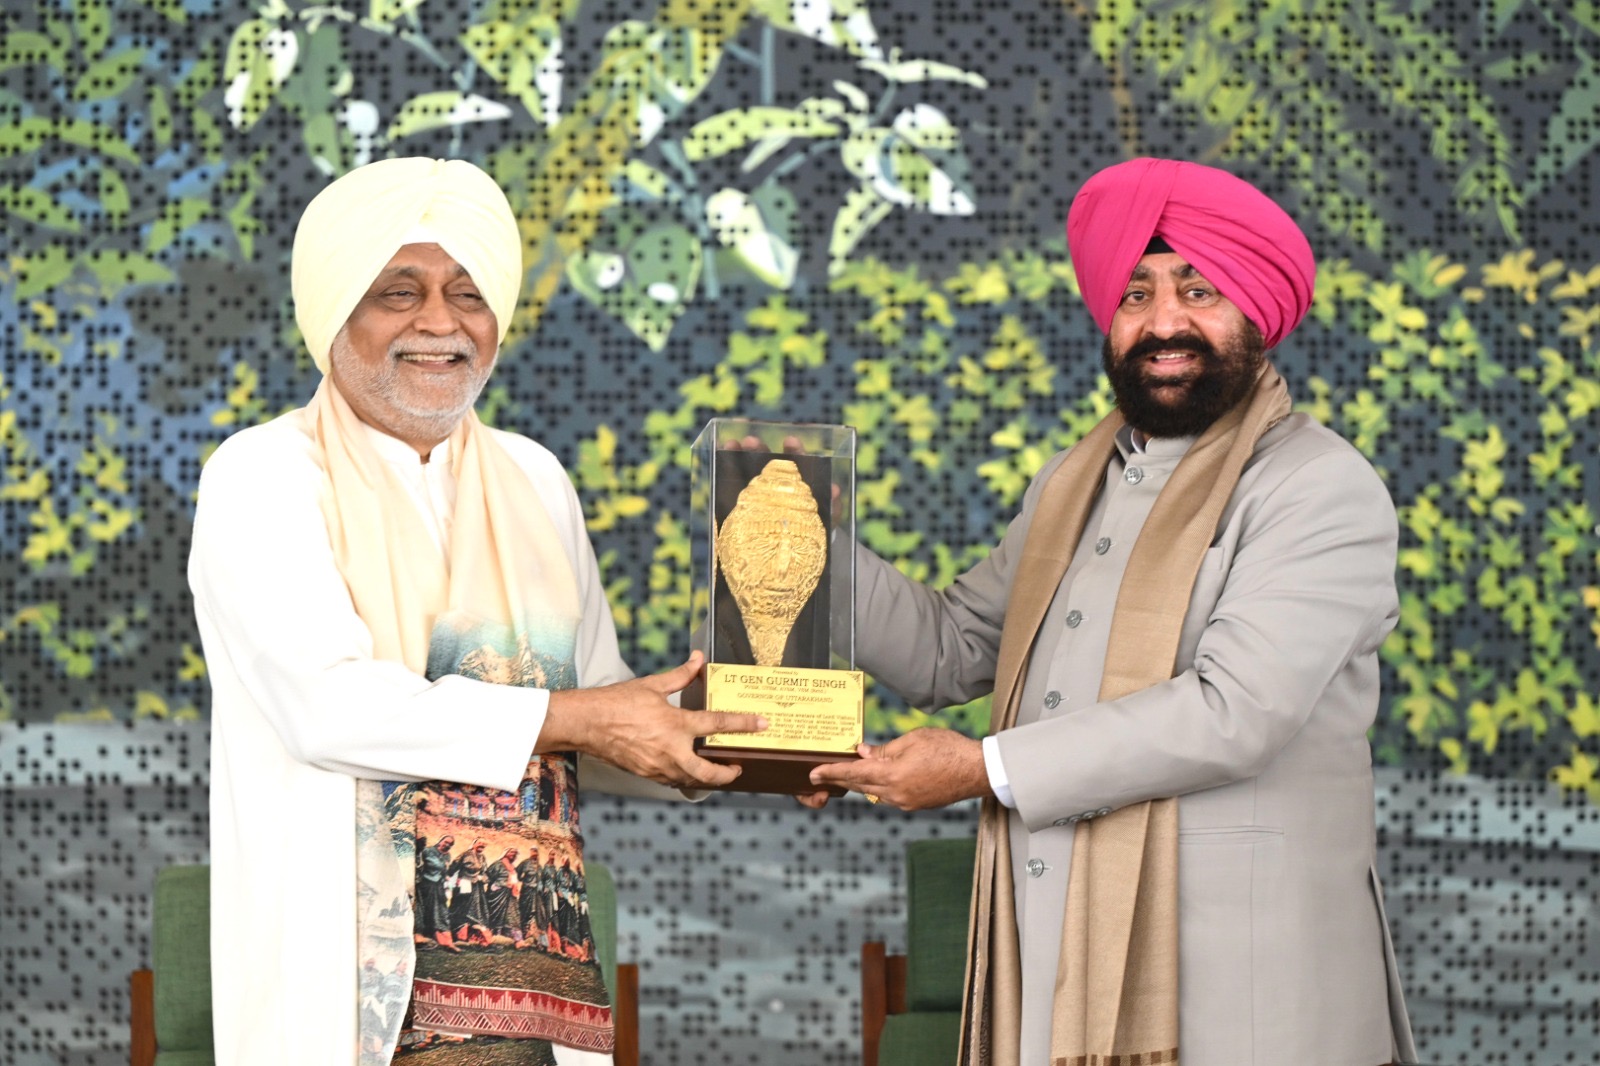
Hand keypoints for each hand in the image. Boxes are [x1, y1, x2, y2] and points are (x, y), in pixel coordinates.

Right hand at [540, 651, 767, 788]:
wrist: (585, 723)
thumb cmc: (616, 703)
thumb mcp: (652, 685)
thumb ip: (680, 676)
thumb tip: (697, 659)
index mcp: (675, 724)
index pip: (718, 725)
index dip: (744, 724)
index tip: (762, 724)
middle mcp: (670, 750)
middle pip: (708, 771)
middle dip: (728, 773)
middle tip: (738, 767)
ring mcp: (658, 766)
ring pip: (690, 779)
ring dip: (707, 777)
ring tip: (716, 769)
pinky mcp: (646, 773)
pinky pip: (672, 779)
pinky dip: (685, 777)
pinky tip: (688, 769)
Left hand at [807, 727, 990, 810]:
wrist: (977, 771)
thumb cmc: (948, 749)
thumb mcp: (912, 740)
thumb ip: (884, 749)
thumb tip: (863, 752)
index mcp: (891, 775)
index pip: (853, 773)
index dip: (831, 772)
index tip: (813, 773)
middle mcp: (895, 794)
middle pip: (860, 786)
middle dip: (841, 779)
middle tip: (822, 774)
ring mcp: (906, 802)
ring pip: (874, 793)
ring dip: (861, 783)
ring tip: (848, 773)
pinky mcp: (917, 805)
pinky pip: (890, 797)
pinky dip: (879, 788)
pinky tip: (878, 778)